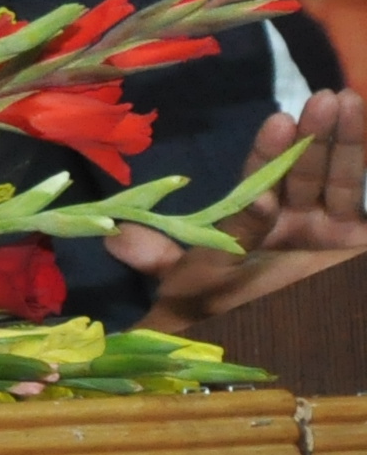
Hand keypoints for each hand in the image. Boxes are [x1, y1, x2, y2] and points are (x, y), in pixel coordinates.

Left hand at [125, 88, 366, 326]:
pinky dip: (362, 156)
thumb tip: (112, 236)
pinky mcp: (359, 241)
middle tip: (318, 99)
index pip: (260, 182)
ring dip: (343, 138)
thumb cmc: (242, 322)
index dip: (269, 153)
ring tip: (342, 99)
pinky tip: (363, 119)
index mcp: (252, 230)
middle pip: (302, 170)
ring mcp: (331, 231)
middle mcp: (294, 224)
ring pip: (338, 176)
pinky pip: (364, 193)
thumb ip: (164, 260)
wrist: (297, 355)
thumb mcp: (201, 290)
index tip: (277, 121)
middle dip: (311, 135)